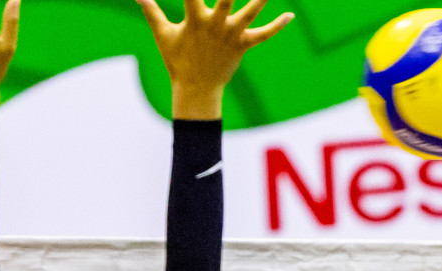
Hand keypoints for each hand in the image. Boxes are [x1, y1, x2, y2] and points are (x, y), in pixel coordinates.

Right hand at [134, 0, 292, 119]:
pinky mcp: (243, 45)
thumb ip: (150, 10)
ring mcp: (231, 35)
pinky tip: (290, 16)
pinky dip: (278, 26)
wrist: (196, 89)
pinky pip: (264, 35)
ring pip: (251, 12)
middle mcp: (215, 24)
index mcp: (194, 19)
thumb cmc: (177, 59)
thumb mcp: (162, 33)